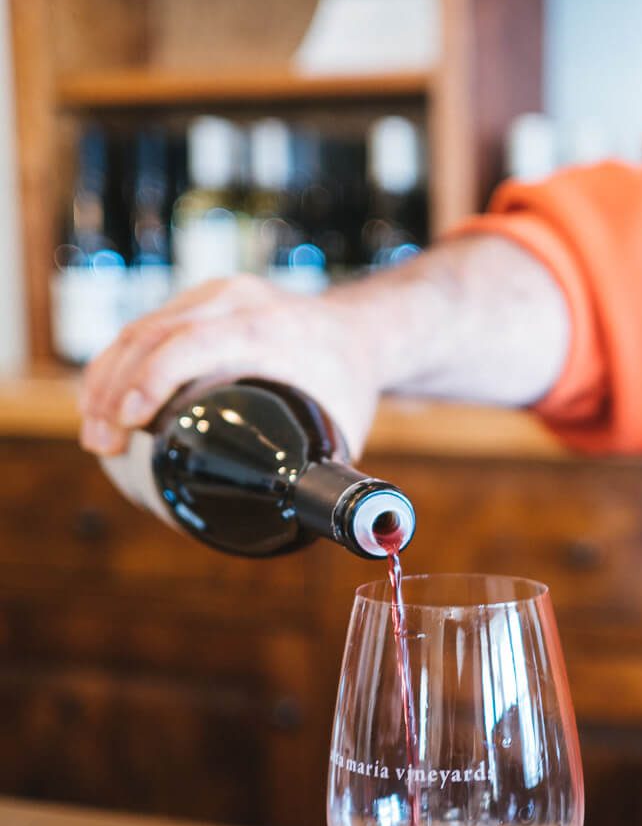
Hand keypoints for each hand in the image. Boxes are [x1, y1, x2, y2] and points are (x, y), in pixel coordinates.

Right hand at [78, 277, 380, 460]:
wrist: (361, 328)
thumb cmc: (348, 379)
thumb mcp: (341, 422)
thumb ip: (321, 476)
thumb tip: (306, 530)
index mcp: (264, 326)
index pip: (192, 342)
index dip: (152, 379)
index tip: (129, 422)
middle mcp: (234, 300)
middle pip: (152, 335)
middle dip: (114, 391)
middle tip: (101, 445)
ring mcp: (214, 295)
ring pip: (140, 328)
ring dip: (106, 379)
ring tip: (95, 435)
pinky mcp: (200, 301)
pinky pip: (147, 326)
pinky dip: (120, 363)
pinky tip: (103, 400)